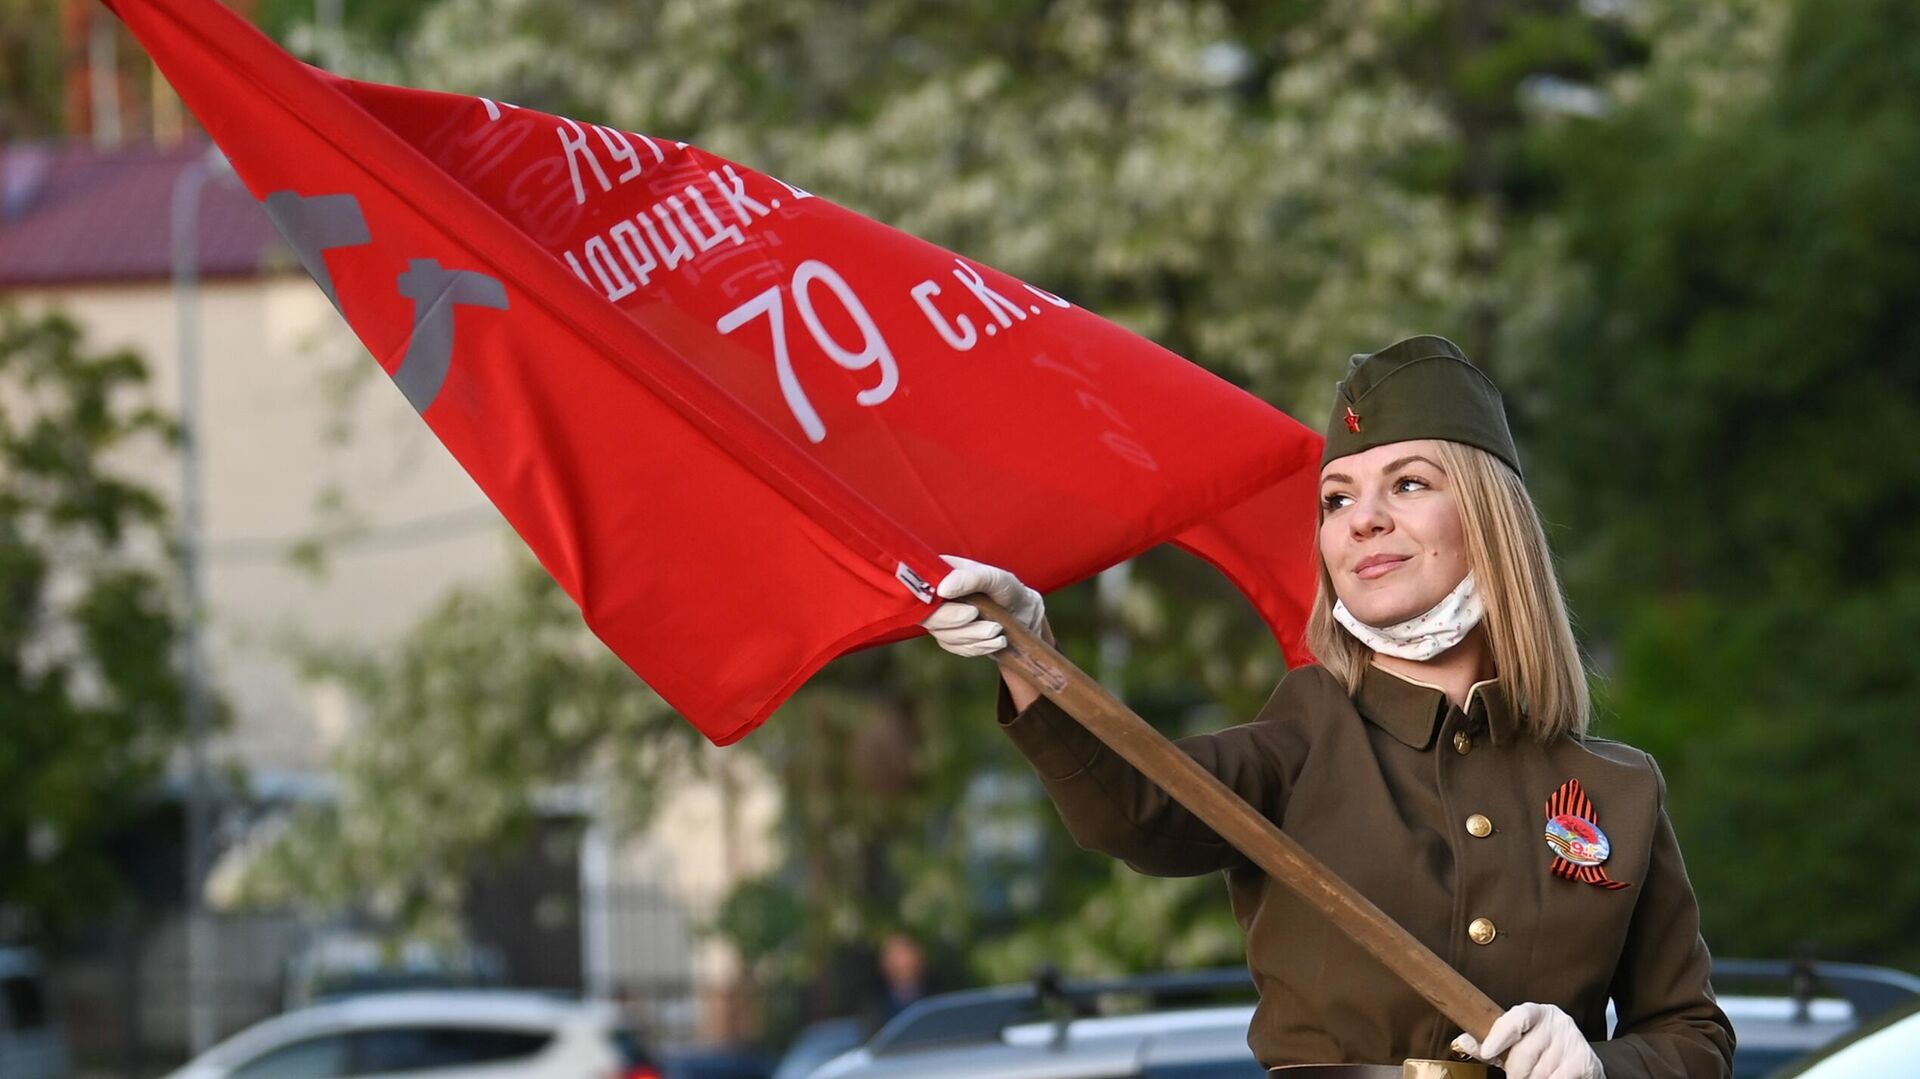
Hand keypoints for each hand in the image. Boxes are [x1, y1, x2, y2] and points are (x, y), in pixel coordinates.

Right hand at [918, 555, 1045, 656]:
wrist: (1024, 615)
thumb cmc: (1008, 590)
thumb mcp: (995, 578)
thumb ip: (970, 578)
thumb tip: (942, 589)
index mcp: (941, 574)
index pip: (919, 587)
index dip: (929, 599)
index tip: (954, 602)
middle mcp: (937, 597)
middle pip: (928, 616)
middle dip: (956, 621)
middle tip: (978, 615)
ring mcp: (943, 619)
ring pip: (944, 636)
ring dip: (973, 636)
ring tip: (997, 629)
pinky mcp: (953, 639)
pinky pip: (957, 648)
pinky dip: (978, 647)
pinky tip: (996, 641)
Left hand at [1451, 1003, 1601, 1078]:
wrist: (1580, 1063)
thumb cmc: (1541, 1051)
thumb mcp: (1515, 1043)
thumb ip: (1491, 1043)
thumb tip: (1463, 1042)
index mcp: (1535, 1012)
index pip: (1517, 1017)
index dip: (1500, 1034)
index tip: (1487, 1051)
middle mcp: (1556, 1021)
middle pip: (1524, 1053)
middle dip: (1516, 1072)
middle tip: (1517, 1075)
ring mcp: (1572, 1039)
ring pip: (1540, 1072)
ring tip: (1536, 1075)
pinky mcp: (1584, 1060)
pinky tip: (1550, 1078)